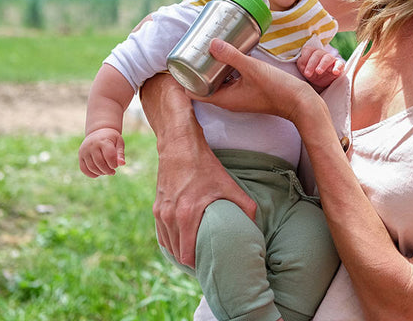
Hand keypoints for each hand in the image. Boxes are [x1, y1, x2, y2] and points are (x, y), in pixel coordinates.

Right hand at [78, 128, 124, 176]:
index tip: (116, 165)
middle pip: (100, 163)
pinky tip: (98, 173)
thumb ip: (120, 153)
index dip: (114, 164)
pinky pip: (83, 168)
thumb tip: (122, 164)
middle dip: (108, 170)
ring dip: (100, 173)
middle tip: (112, 172)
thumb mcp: (119, 142)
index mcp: (103, 141)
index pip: (109, 156)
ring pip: (91, 167)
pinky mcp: (80, 156)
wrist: (98, 131)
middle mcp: (92, 145)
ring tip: (106, 172)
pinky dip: (91, 174)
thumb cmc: (111, 138)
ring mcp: (84, 151)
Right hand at [141, 72, 256, 267]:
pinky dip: (170, 241)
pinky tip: (181, 244)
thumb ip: (244, 205)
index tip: (208, 267)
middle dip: (189, 261)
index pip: (187, 254)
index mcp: (187, 215)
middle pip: (177, 253)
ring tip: (194, 257)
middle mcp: (170, 217)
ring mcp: (160, 213)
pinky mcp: (156, 207)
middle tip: (204, 264)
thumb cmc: (204, 166)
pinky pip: (161, 233)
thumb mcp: (227, 184)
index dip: (197, 264)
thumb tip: (256, 223)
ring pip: (168, 245)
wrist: (179, 147)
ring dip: (179, 252)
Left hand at [191, 39, 319, 120]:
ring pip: (218, 81)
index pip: (194, 92)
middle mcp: (229, 100)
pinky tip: (231, 53)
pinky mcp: (249, 91)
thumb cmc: (277, 90)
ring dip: (213, 67)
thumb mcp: (252, 69)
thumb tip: (212, 43)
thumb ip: (232, 56)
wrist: (300, 103)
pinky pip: (231, 79)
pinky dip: (227, 68)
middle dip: (198, 68)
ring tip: (210, 47)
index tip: (183, 59)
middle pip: (204, 84)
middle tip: (195, 48)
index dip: (185, 77)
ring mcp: (239, 96)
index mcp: (224, 99)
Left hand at [297, 44, 343, 90]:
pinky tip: (335, 72)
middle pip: (317, 54)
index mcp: (312, 52)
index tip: (303, 70)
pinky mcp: (339, 65)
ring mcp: (331, 59)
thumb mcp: (304, 69)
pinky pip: (340, 64)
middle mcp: (321, 53)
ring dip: (322, 64)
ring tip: (318, 72)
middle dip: (311, 64)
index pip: (308, 50)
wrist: (322, 82)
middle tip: (307, 74)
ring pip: (327, 58)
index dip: (304, 59)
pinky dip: (338, 67)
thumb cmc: (311, 73)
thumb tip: (300, 60)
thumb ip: (301, 64)